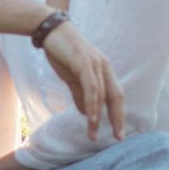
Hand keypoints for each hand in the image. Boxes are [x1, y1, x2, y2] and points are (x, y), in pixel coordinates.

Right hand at [40, 21, 126, 140]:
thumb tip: (86, 113)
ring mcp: (96, 64)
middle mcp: (104, 67)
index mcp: (104, 70)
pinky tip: (89, 118)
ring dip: (98, 117)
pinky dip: (92, 104)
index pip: (115, 95)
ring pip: (102, 95)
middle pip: (116, 96)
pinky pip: (92, 88)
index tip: (118, 132)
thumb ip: (80, 94)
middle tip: (118, 137)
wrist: (50, 31)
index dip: (118, 114)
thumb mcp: (72, 77)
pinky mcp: (85, 62)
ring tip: (93, 134)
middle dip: (118, 118)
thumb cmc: (61, 52)